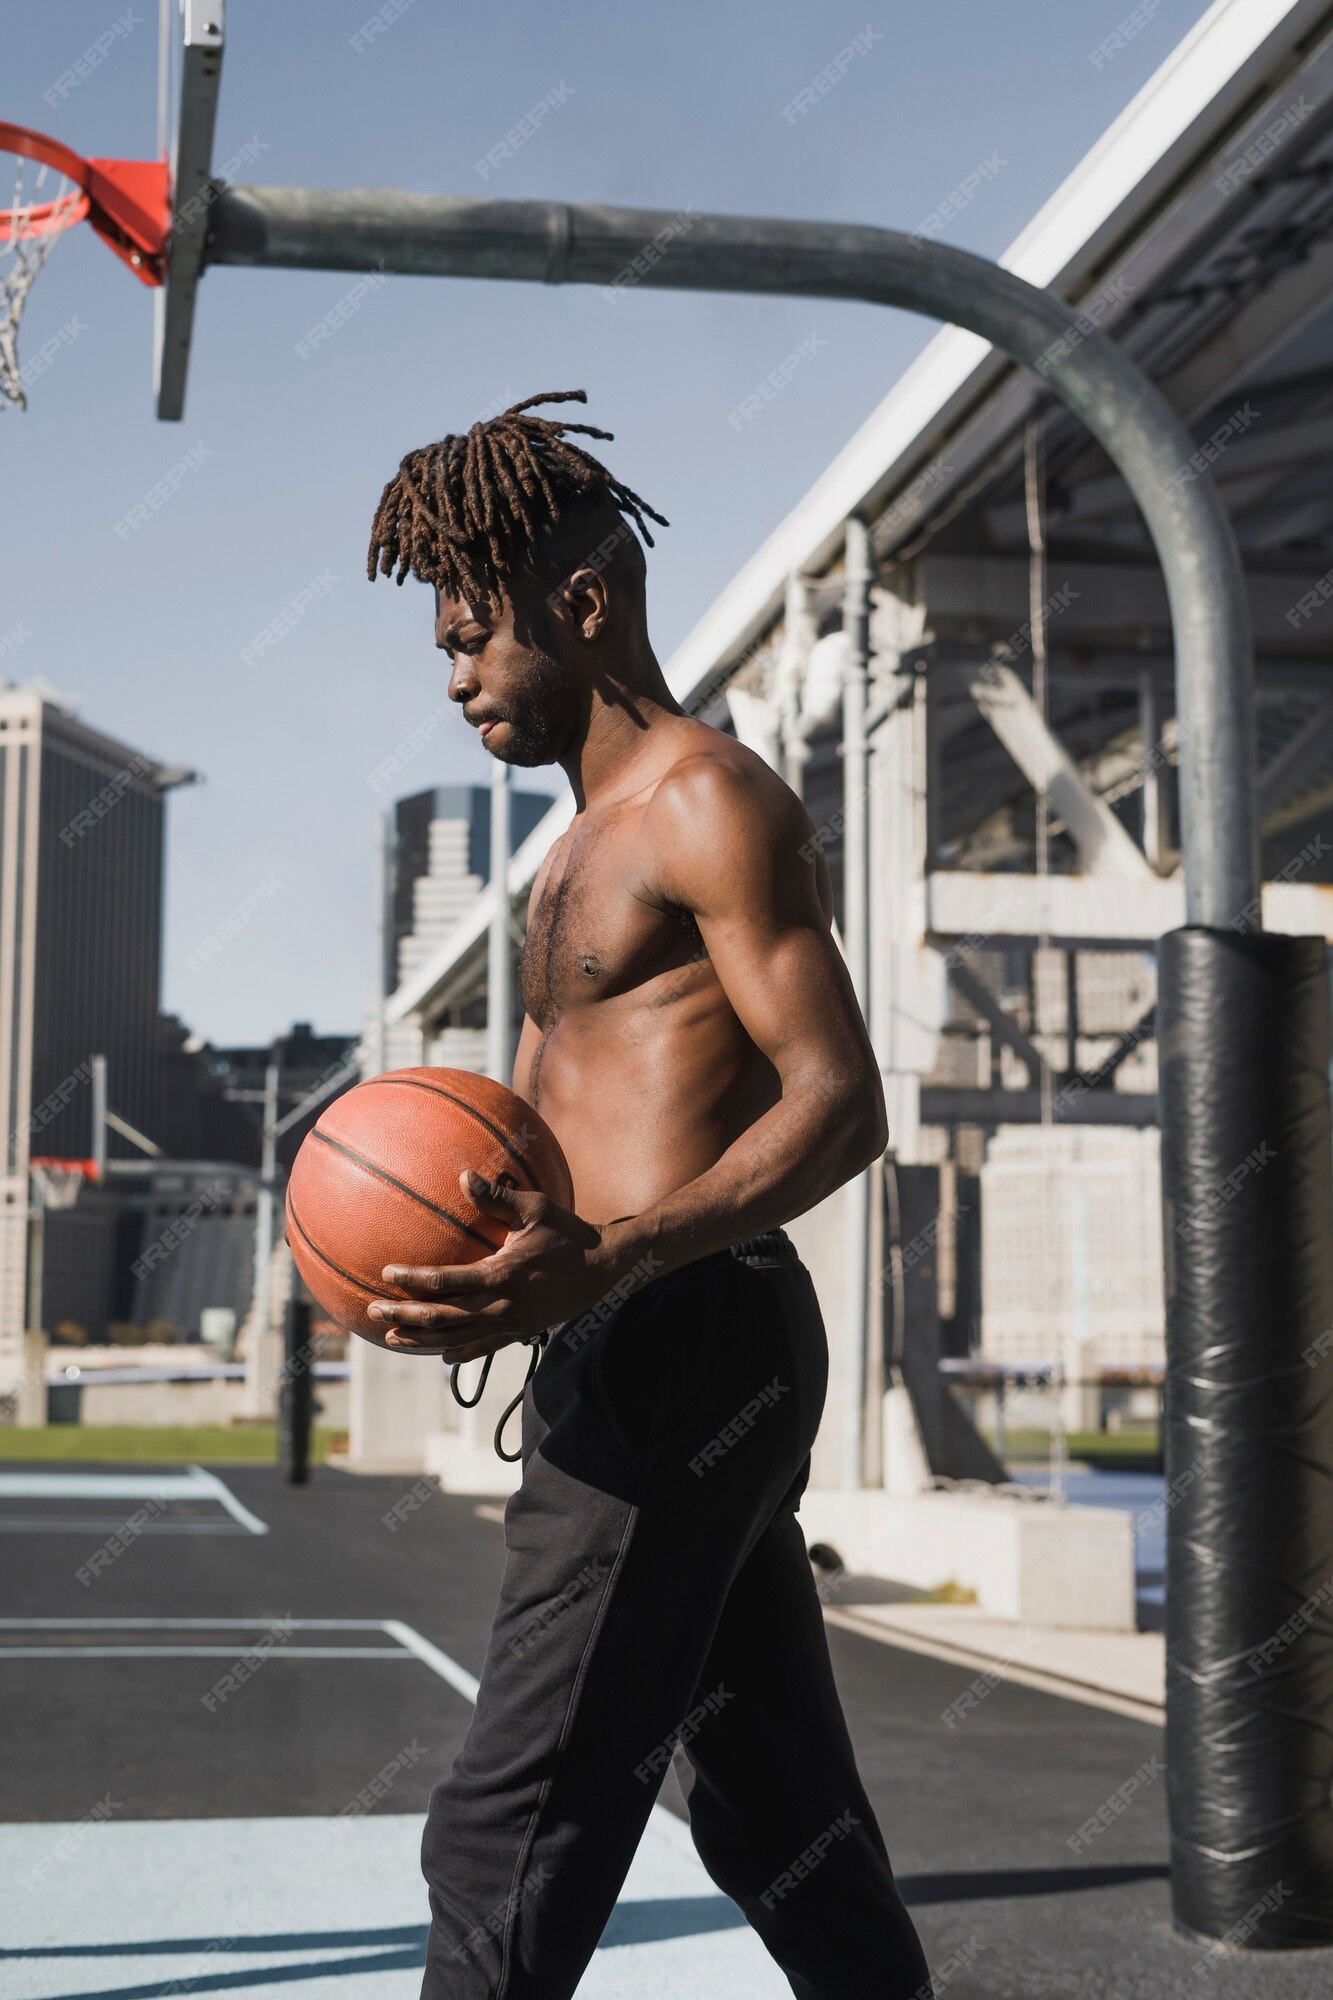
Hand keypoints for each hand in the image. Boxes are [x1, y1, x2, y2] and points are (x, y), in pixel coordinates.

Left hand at [369, 1171, 608, 1362]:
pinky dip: (459, 1353)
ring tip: (393, 1339)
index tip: (387, 1274)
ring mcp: (511, 1325)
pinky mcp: (521, 1334)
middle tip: (375, 1311)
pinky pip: (483, 1348)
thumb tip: (463, 1176)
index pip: (445, 1282)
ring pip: (456, 1339)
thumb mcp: (536, 1209)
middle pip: (442, 1318)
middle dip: (405, 1316)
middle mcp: (502, 1305)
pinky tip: (440, 1355)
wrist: (603, 1269)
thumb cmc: (568, 1234)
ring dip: (422, 1340)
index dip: (412, 1280)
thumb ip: (497, 1197)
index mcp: (501, 1274)